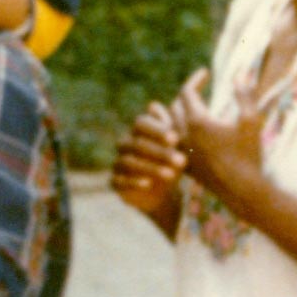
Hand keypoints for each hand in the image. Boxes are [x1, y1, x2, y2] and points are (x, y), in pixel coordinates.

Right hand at [111, 101, 186, 218]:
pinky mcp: (115, 182)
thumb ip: (168, 125)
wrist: (164, 191)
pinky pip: (119, 181)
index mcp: (138, 132)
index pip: (141, 124)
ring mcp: (118, 163)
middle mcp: (125, 145)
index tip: (175, 139)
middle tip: (180, 160)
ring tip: (171, 175)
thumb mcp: (175, 146)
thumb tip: (153, 105)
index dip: (157, 131)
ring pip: (129, 162)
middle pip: (136, 144)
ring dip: (151, 168)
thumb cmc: (172, 162)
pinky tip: (148, 184)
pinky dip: (133, 182)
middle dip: (160, 152)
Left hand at [172, 68, 264, 198]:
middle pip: (176, 106)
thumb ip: (244, 95)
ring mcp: (181, 151)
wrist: (242, 191)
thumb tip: (240, 75)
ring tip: (189, 105)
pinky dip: (177, 131)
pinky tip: (187, 130)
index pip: (187, 92)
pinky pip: (172, 142)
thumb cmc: (249, 155)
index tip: (205, 73)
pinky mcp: (184, 164)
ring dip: (178, 112)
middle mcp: (184, 135)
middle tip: (199, 88)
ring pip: (170, 124)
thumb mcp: (251, 121)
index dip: (195, 79)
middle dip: (187, 94)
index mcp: (197, 121)